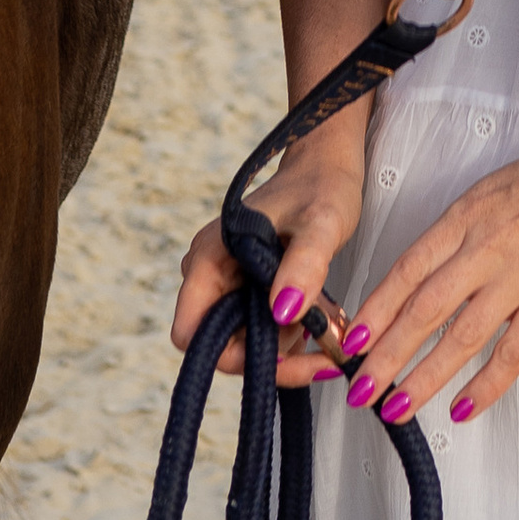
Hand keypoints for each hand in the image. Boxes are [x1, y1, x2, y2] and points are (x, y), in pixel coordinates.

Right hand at [171, 134, 368, 387]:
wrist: (327, 165)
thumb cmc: (321, 186)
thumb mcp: (321, 224)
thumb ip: (304, 265)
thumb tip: (282, 312)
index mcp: (209, 258)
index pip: (191, 333)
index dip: (229, 354)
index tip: (280, 350)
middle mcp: (210, 272)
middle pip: (221, 344)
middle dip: (270, 353)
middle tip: (319, 344)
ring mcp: (228, 280)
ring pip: (245, 340)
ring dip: (286, 345)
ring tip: (326, 322)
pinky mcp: (249, 285)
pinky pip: (260, 326)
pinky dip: (290, 332)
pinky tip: (319, 318)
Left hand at [339, 108, 518, 428]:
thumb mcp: (504, 185)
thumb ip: (469, 227)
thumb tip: (436, 270)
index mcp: (469, 212)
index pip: (407, 268)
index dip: (375, 308)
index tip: (350, 339)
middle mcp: (487, 245)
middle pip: (422, 309)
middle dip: (384, 354)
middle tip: (358, 389)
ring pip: (460, 337)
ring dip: (423, 378)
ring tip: (396, 408)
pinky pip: (514, 351)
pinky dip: (486, 384)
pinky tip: (464, 407)